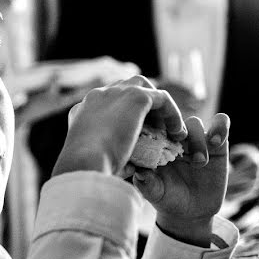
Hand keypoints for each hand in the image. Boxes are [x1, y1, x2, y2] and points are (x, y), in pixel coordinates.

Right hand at [52, 75, 186, 177]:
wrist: (84, 163)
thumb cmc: (85, 170)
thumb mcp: (93, 160)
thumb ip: (110, 157)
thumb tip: (132, 166)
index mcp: (81, 110)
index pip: (104, 104)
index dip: (121, 116)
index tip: (135, 133)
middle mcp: (96, 96)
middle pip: (123, 89)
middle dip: (139, 104)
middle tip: (154, 127)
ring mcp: (115, 93)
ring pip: (144, 87)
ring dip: (156, 104)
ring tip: (168, 127)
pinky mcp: (136, 97)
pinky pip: (161, 99)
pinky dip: (171, 113)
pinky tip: (177, 132)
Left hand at [133, 113, 230, 246]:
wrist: (190, 211)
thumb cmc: (167, 199)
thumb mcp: (154, 193)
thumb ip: (146, 183)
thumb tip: (139, 171)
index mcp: (155, 146)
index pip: (152, 128)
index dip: (154, 130)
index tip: (158, 146)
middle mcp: (174, 140)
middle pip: (174, 123)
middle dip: (176, 136)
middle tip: (181, 158)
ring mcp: (195, 140)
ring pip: (196, 123)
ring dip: (197, 139)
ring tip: (200, 161)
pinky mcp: (217, 143)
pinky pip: (221, 124)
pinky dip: (220, 127)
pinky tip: (216, 142)